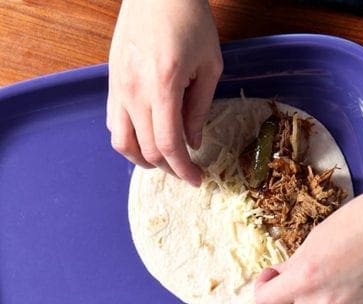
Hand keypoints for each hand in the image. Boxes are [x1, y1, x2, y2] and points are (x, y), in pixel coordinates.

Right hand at [106, 0, 221, 185]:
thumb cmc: (190, 22)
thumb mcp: (210, 67)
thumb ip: (199, 108)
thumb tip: (194, 142)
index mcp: (162, 87)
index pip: (168, 145)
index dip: (184, 170)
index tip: (198, 180)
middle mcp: (134, 90)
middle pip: (146, 149)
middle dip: (169, 168)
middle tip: (188, 172)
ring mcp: (118, 86)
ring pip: (121, 141)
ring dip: (143, 159)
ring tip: (165, 161)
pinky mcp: (111, 81)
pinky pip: (114, 122)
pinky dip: (130, 139)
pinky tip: (148, 138)